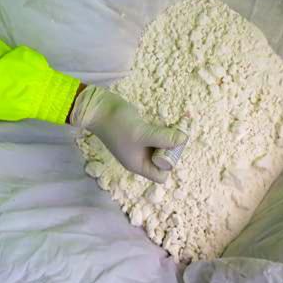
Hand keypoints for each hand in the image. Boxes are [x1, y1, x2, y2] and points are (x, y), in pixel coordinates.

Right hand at [68, 85, 185, 183]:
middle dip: (171, 148)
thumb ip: (163, 138)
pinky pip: (157, 134)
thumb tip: (184, 139)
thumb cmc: (117, 125)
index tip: (169, 147)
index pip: (160, 175)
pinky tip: (166, 119)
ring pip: (162, 146)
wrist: (98, 107)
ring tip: (174, 125)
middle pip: (163, 160)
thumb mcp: (141, 133)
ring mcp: (140, 143)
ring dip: (169, 136)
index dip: (169, 164)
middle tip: (175, 133)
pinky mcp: (140, 130)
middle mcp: (140, 156)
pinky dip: (163, 129)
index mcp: (138, 164)